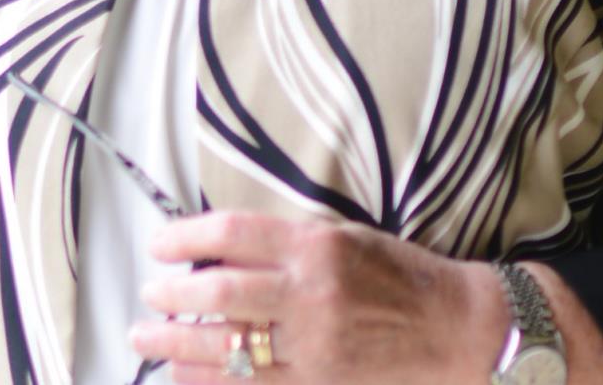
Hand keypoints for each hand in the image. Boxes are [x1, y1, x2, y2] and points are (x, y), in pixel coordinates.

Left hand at [128, 210, 509, 383]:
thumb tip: (216, 249)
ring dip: (176, 344)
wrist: (456, 328)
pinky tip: (184, 376)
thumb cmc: (398, 274)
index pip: (232, 234)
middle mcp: (311, 293)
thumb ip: (284, 243)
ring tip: (147, 337)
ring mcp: (315, 345)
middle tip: (148, 293)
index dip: (185, 237)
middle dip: (171, 294)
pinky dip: (209, 382)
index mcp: (316, 245)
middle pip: (219, 293)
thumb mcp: (344, 236)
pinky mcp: (319, 384)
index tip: (159, 243)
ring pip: (226, 347)